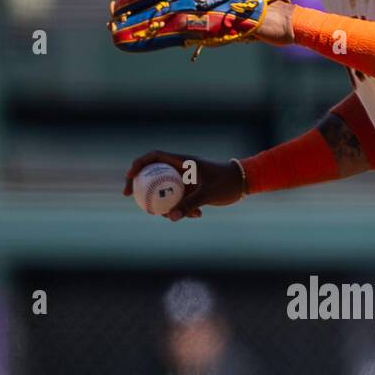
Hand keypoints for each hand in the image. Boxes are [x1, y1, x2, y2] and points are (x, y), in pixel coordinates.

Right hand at [123, 150, 243, 221]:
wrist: (244, 182)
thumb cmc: (228, 182)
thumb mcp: (208, 193)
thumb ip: (189, 204)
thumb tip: (170, 217)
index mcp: (183, 161)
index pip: (154, 157)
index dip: (139, 165)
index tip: (130, 178)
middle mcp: (181, 168)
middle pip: (154, 174)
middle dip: (142, 186)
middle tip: (133, 198)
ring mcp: (186, 179)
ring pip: (165, 190)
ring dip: (165, 204)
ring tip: (169, 216)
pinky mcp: (192, 189)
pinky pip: (180, 199)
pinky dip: (183, 209)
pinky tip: (197, 216)